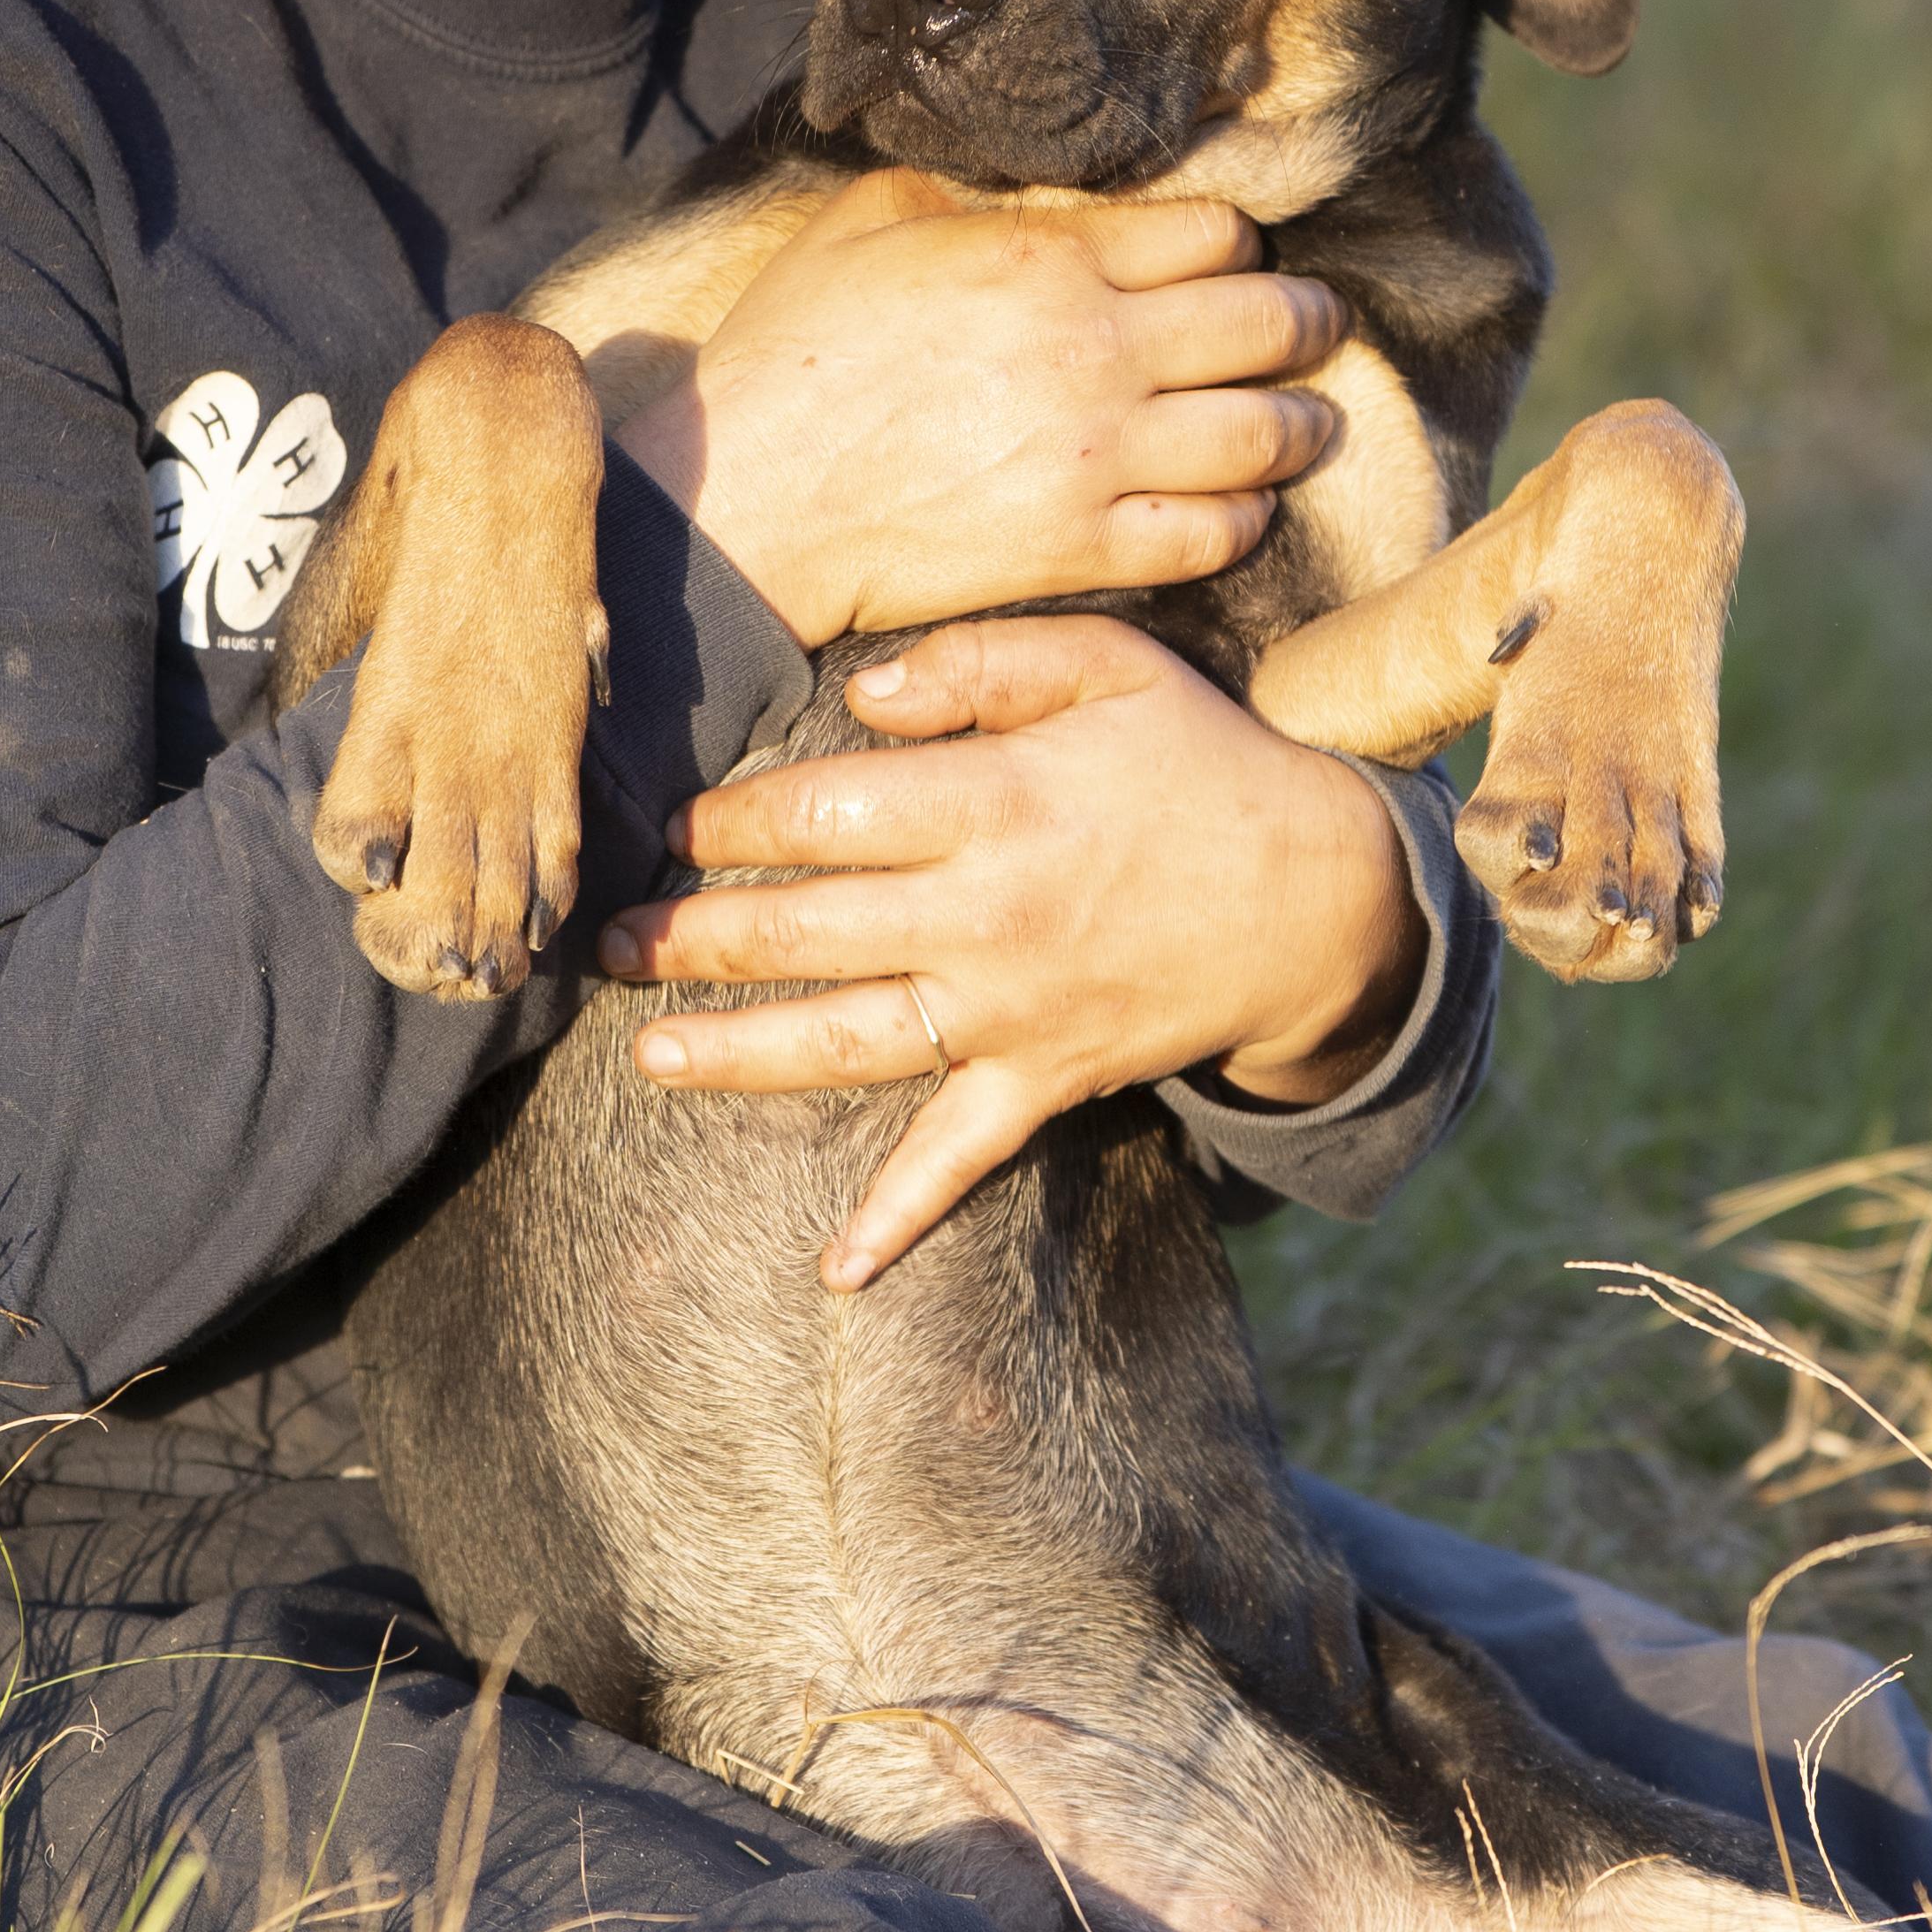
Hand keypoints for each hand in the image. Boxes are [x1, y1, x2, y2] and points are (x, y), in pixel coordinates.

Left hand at [594, 617, 1422, 1286]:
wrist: (1324, 896)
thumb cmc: (1202, 762)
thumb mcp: (1111, 666)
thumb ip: (980, 662)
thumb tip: (858, 694)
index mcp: (995, 804)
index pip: (821, 811)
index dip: (727, 820)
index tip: (663, 822)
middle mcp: (988, 916)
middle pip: (805, 931)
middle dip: (692, 938)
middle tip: (607, 942)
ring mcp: (1014, 1011)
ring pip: (849, 1043)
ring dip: (741, 1056)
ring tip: (647, 1058)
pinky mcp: (1047, 1080)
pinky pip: (963, 1159)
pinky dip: (901, 1219)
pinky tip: (835, 1269)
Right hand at [615, 170, 1342, 648]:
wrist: (749, 498)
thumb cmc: (790, 354)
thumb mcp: (865, 222)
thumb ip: (964, 195)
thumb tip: (1016, 191)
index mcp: (1049, 257)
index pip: (1212, 233)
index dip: (1238, 242)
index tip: (1237, 258)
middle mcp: (1098, 350)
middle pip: (1269, 324)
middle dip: (1309, 322)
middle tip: (1318, 329)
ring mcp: (1100, 457)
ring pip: (1265, 434)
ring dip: (1302, 425)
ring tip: (1308, 424)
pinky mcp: (1084, 548)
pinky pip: (1214, 531)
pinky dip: (1245, 517)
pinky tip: (1240, 506)